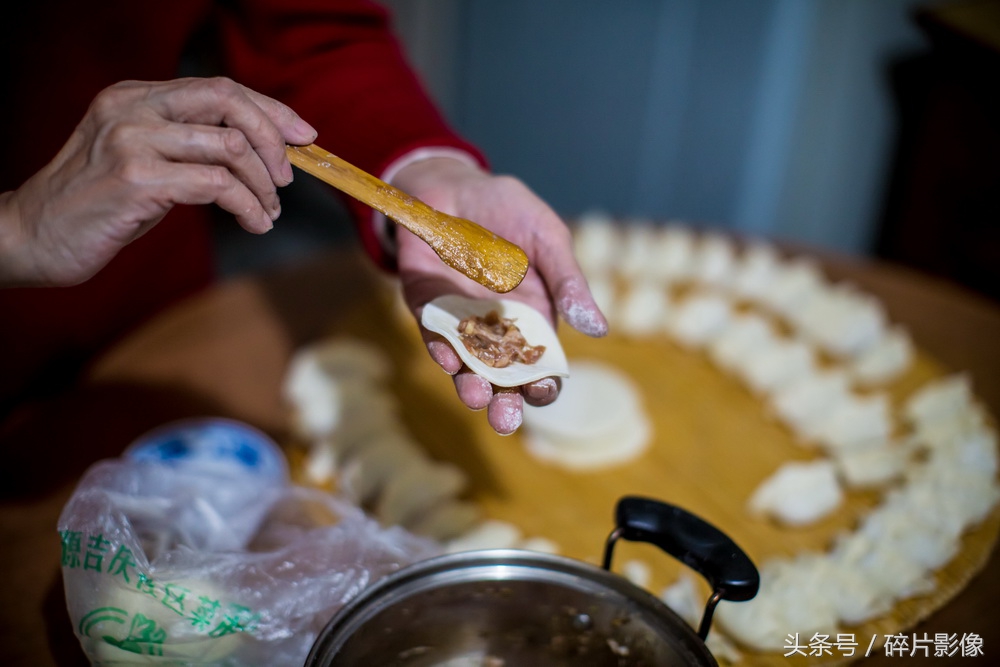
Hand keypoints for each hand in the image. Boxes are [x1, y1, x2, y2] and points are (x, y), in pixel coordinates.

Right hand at [0, 77, 316, 286]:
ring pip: (230, 148)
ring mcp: (132, 140)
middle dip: (273, 140)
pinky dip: (249, 207)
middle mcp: (134, 108)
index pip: (220, 88)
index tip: (303, 135)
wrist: (33, 236)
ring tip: (268, 212)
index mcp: (137, 96)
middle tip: (286, 179)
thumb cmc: (98, 205)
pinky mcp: (136, 179)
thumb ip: (190, 147)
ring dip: (263, 186)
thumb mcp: (145, 161)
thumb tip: (260, 153)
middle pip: (229, 102)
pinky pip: (217, 186)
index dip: (269, 110)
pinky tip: (254, 224)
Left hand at [391, 157, 607, 434]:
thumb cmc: (509, 211)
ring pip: (466, 367)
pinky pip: (433, 335)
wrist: (453, 185)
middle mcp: (497, 329)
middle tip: (506, 421)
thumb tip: (600, 328)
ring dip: (470, 386)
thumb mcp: (547, 239)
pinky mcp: (427, 307)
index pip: (541, 366)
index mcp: (534, 318)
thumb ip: (568, 282)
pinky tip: (448, 356)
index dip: (544, 385)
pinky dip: (440, 348)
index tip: (544, 391)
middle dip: (506, 404)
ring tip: (476, 396)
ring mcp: (460, 321)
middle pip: (503, 379)